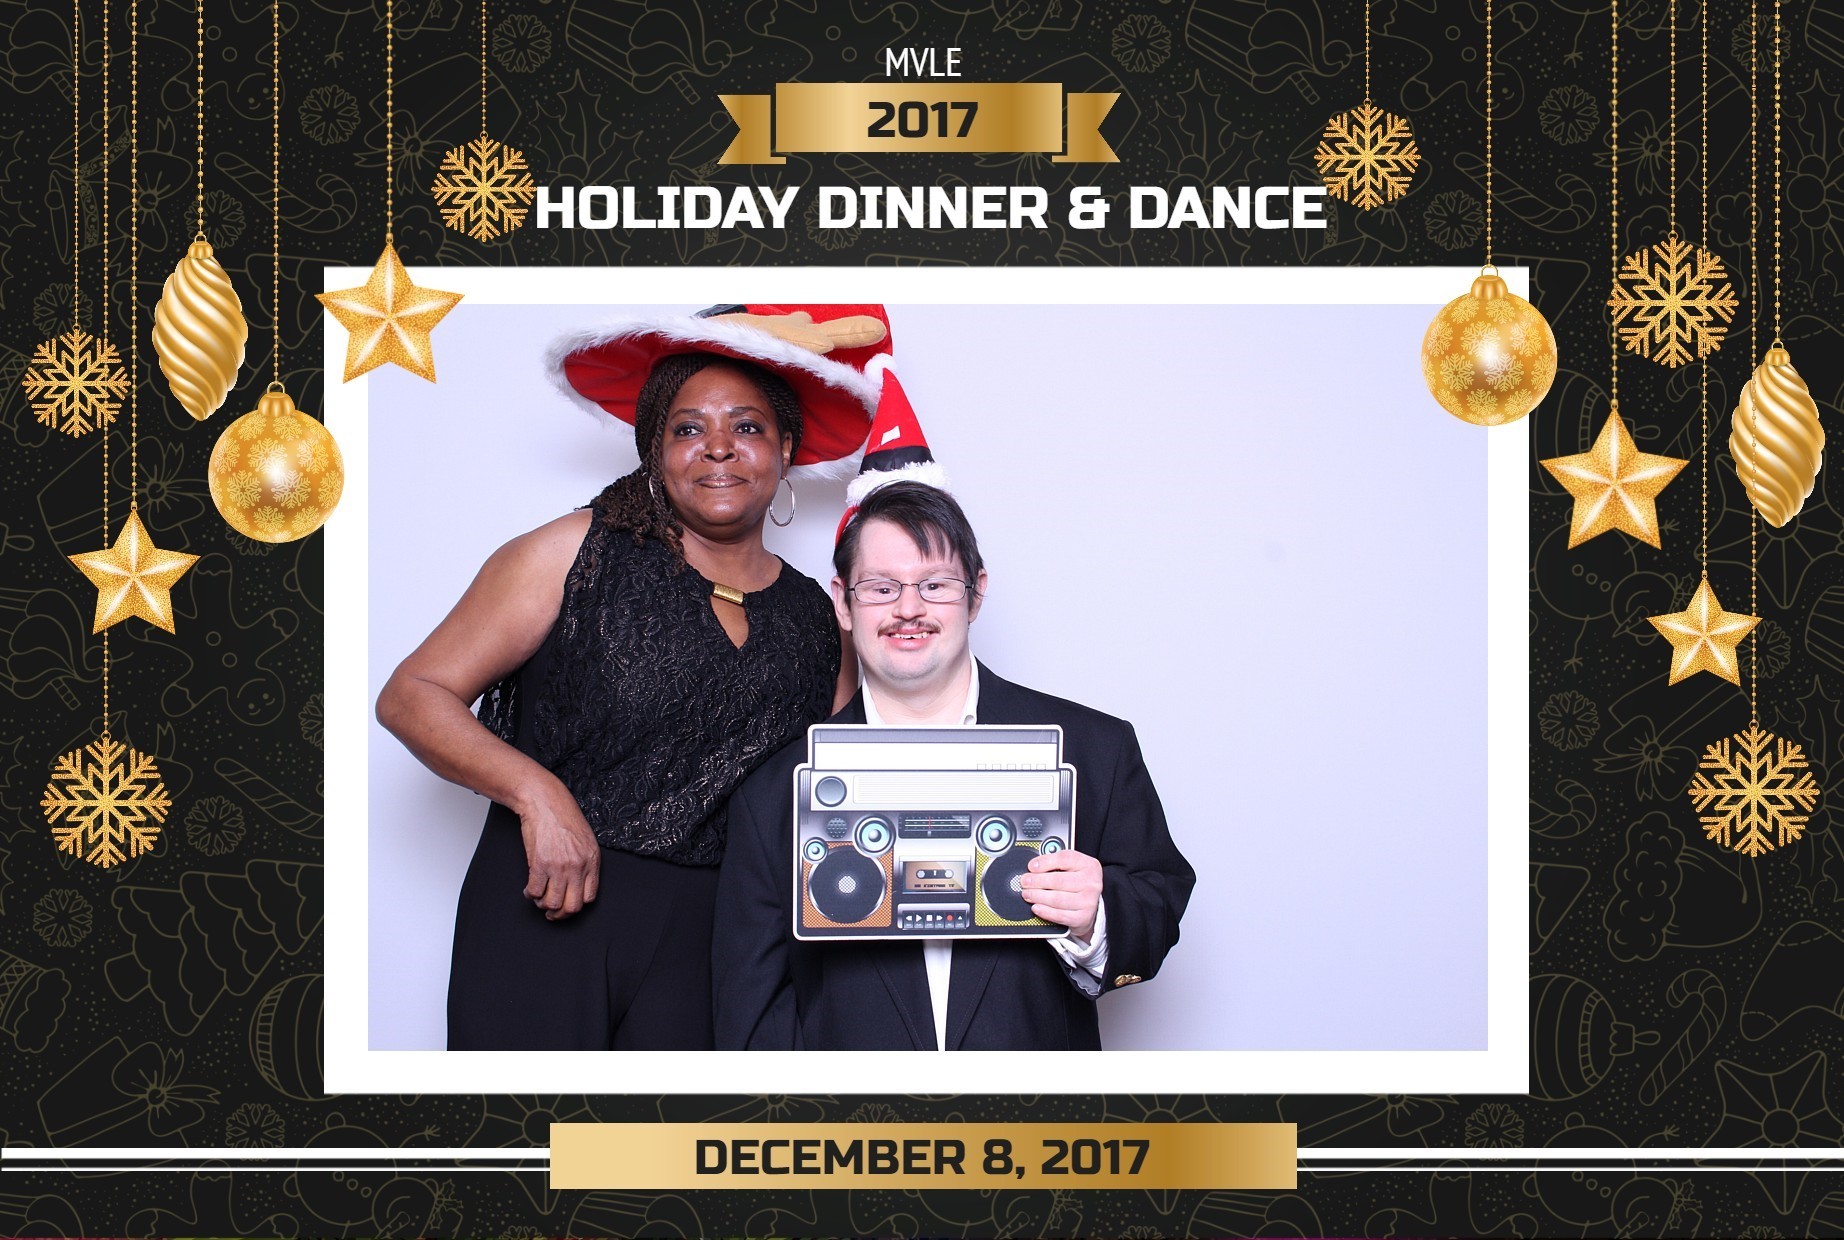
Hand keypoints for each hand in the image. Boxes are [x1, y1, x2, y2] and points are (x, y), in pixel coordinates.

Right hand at [517, 782, 600, 920]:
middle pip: (571, 906)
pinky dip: (530, 894)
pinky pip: (535, 891)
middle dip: (559, 914)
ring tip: (539, 898)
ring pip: (552, 903)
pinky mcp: (540, 863)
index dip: (575, 905)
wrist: (546, 802)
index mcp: (592, 861)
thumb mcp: (585, 840)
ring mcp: (559, 866)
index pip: (589, 897)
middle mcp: (578, 866)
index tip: (567, 905)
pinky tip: (529, 889)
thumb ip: (584, 862)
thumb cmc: (563, 817)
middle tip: (551, 912)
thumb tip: (577, 884)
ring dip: (543, 905)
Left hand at [1019, 848, 1101, 942]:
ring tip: (1027, 894)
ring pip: (1057, 899)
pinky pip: (1060, 915)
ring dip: (1038, 896)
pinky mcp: (1083, 917)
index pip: (1065, 859)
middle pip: (1058, 880)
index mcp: (1089, 865)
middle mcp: (1091, 883)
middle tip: (1025, 882)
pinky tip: (1036, 907)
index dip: (1045, 862)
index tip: (1031, 866)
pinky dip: (1045, 912)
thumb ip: (1055, 863)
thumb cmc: (1077, 883)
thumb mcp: (1072, 867)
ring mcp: (1088, 901)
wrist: (1090, 905)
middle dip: (1037, 881)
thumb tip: (1034, 866)